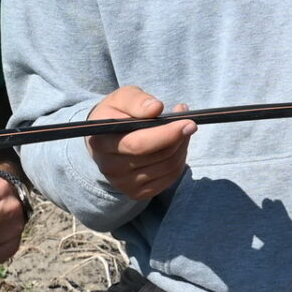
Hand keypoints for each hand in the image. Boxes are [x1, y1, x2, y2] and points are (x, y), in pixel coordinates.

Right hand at [86, 86, 193, 201]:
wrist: (105, 140)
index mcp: (101, 141)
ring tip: (181, 130)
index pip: (138, 144)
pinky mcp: (137, 193)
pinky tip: (176, 146)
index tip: (188, 122)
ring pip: (168, 167)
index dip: (167, 134)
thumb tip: (156, 108)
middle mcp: (109, 167)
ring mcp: (122, 183)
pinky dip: (180, 160)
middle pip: (157, 157)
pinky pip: (170, 177)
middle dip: (179, 139)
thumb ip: (137, 100)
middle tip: (190, 123)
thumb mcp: (122, 98)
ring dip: (182, 147)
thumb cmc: (117, 114)